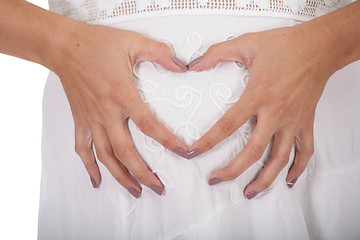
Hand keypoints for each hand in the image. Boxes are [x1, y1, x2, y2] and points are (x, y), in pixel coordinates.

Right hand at [51, 23, 187, 197]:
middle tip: (159, 188)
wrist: (63, 46)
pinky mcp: (80, 120)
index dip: (168, 141)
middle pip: (126, 151)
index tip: (183, 153)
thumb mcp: (133, 41)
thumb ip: (160, 53)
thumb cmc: (97, 43)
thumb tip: (183, 66)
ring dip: (120, 176)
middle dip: (143, 173)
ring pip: (105, 156)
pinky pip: (82, 149)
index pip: (149, 124)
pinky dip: (89, 167)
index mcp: (122, 94)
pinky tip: (97, 181)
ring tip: (136, 191)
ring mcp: (91, 119)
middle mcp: (106, 112)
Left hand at [187, 23, 337, 198]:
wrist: (320, 46)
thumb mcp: (246, 43)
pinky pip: (305, 151)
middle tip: (215, 180)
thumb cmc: (285, 45)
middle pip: (253, 151)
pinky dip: (298, 168)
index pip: (227, 126)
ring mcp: (293, 121)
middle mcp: (275, 113)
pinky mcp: (306, 122)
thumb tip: (192, 64)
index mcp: (257, 96)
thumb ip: (216, 53)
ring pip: (279, 158)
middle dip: (232, 170)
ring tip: (249, 193)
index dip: (207, 142)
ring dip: (264, 179)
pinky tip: (289, 179)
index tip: (192, 153)